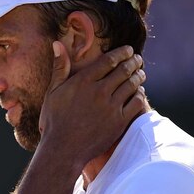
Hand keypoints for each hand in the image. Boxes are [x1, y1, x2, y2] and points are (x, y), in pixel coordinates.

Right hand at [38, 42, 145, 170]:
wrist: (63, 150)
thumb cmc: (55, 121)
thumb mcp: (53, 92)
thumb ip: (59, 68)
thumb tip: (57, 43)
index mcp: (83, 82)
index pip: (109, 60)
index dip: (122, 52)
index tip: (128, 50)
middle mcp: (99, 91)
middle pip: (124, 70)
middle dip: (134, 62)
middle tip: (137, 59)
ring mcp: (110, 107)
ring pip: (132, 84)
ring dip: (139, 76)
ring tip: (141, 73)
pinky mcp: (119, 121)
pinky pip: (136, 102)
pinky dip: (140, 94)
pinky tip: (138, 92)